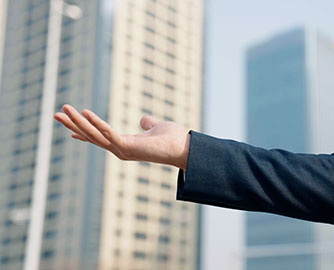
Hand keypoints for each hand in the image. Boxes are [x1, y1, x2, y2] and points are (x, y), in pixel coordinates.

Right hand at [53, 104, 190, 169]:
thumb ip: (147, 124)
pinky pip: (108, 133)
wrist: (186, 148)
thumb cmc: (173, 140)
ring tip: (63, 109)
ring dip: (78, 122)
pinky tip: (85, 112)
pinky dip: (96, 123)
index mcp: (125, 144)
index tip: (68, 129)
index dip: (84, 133)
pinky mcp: (128, 147)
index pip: (99, 137)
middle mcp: (120, 149)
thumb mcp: (156, 127)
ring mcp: (123, 150)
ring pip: (94, 135)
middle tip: (56, 113)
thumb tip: (143, 119)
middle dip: (73, 124)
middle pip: (91, 136)